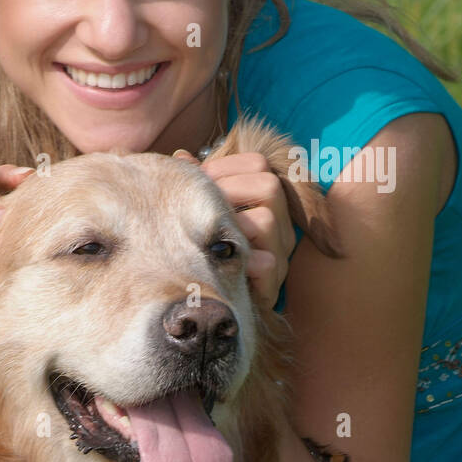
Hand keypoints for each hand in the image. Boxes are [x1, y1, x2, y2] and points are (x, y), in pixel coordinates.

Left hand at [173, 149, 295, 310]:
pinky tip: (221, 263)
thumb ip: (195, 183)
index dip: (223, 168)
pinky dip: (243, 262)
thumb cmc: (204, 250)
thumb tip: (181, 158)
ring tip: (211, 236)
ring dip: (234, 226)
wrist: (211, 303)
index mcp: (262, 200)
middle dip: (227, 193)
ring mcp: (279, 251)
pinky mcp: (272, 281)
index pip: (257, 163)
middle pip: (268, 185)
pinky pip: (267, 263)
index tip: (197, 183)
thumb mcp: (197, 212)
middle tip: (203, 210)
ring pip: (267, 220)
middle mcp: (278, 222)